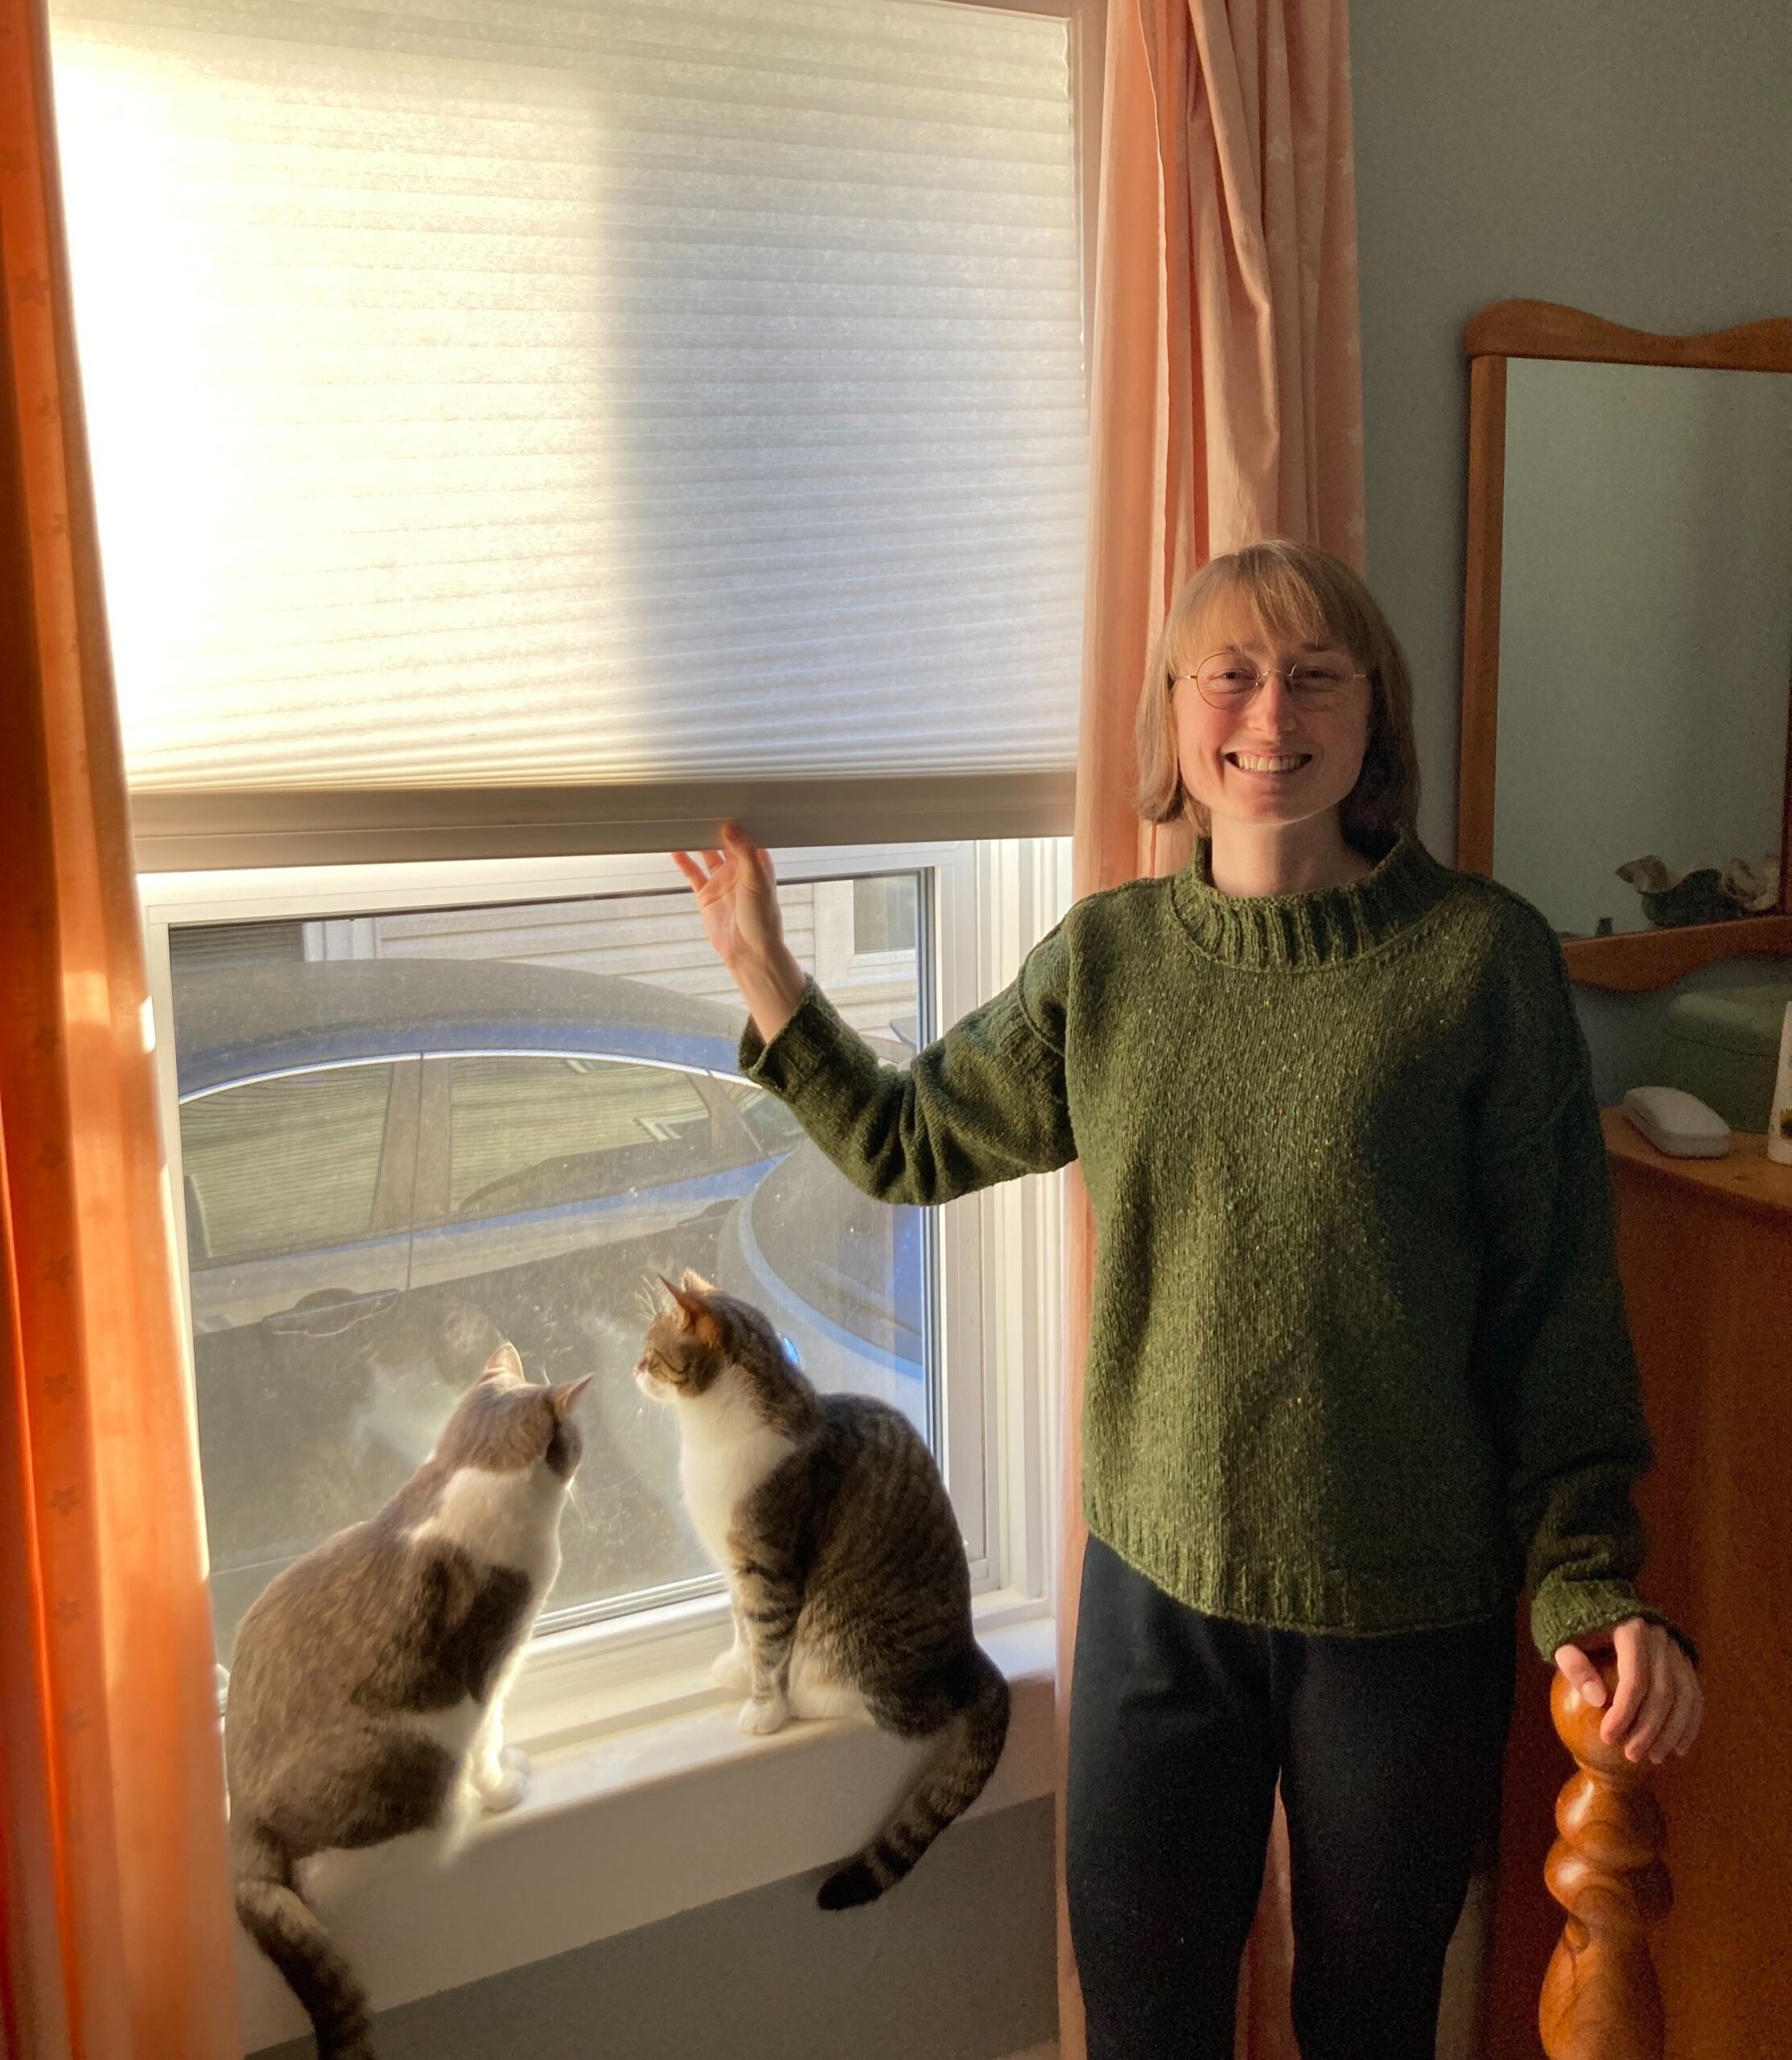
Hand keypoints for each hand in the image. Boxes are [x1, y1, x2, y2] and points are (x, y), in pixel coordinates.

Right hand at [672, 821, 785, 970]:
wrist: (749, 952)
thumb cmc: (762, 919)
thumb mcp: (756, 880)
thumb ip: (744, 852)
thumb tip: (731, 826)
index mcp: (758, 864)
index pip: (748, 835)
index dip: (738, 820)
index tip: (726, 802)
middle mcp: (740, 870)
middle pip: (725, 842)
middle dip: (714, 827)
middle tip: (701, 808)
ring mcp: (722, 882)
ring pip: (707, 855)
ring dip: (697, 841)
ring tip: (685, 823)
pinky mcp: (707, 895)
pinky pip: (692, 874)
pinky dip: (683, 861)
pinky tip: (675, 849)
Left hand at [1554, 1616, 1701, 1764]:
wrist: (1597, 1596)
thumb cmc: (1577, 1625)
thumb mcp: (1564, 1639)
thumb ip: (1575, 1665)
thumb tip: (1598, 1700)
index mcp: (1631, 1630)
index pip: (1635, 1678)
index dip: (1624, 1711)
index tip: (1608, 1737)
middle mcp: (1660, 1638)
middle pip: (1663, 1691)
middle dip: (1649, 1729)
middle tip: (1632, 1755)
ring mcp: (1675, 1648)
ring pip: (1684, 1696)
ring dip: (1672, 1732)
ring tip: (1655, 1757)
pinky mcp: (1684, 1659)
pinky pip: (1694, 1694)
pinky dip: (1689, 1723)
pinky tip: (1679, 1747)